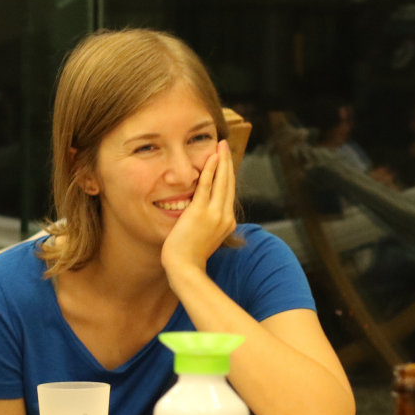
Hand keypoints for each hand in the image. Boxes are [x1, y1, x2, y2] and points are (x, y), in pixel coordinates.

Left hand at [161, 140, 236, 277]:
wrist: (185, 268)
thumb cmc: (189, 257)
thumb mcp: (204, 239)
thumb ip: (207, 225)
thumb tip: (202, 218)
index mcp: (227, 223)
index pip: (229, 193)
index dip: (228, 175)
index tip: (225, 162)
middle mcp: (225, 217)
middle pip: (229, 183)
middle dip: (227, 162)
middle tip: (225, 145)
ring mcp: (215, 214)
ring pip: (222, 181)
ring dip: (221, 161)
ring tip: (221, 145)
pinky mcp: (201, 212)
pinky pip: (207, 185)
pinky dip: (210, 170)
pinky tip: (211, 157)